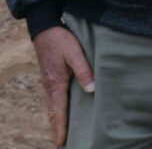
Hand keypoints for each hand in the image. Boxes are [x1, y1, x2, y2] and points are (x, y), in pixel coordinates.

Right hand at [32, 26, 93, 147]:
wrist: (45, 28)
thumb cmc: (61, 40)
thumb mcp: (75, 54)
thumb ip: (84, 71)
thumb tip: (92, 90)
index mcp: (56, 84)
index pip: (58, 113)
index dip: (60, 129)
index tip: (61, 144)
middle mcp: (50, 87)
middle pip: (54, 114)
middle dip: (59, 130)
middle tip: (63, 145)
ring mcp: (50, 84)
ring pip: (55, 108)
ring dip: (59, 121)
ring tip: (65, 135)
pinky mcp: (52, 78)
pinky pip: (55, 100)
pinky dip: (59, 111)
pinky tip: (65, 113)